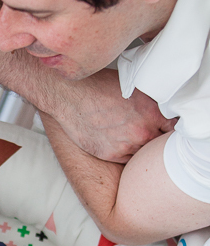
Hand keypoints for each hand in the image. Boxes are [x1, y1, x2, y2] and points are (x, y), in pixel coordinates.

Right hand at [47, 68, 175, 163]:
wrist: (70, 96)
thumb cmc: (98, 87)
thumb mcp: (133, 86)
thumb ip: (151, 102)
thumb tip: (163, 110)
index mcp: (152, 112)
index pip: (174, 128)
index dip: (169, 127)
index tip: (164, 127)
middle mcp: (142, 131)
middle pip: (159, 142)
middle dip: (153, 136)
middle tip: (142, 129)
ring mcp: (127, 145)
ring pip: (143, 152)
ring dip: (138, 145)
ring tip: (125, 132)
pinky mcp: (112, 155)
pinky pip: (128, 159)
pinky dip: (126, 151)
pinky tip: (116, 138)